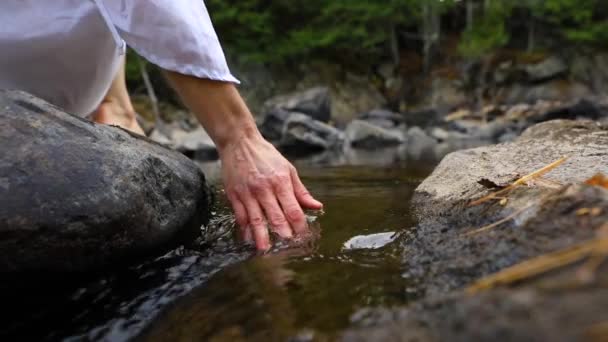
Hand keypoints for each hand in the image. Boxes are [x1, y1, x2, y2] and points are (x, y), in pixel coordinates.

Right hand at [220, 133, 322, 249]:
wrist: (239, 142)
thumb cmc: (266, 155)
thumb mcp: (288, 169)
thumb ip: (301, 191)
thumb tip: (317, 206)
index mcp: (280, 181)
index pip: (293, 208)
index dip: (299, 225)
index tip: (303, 236)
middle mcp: (264, 188)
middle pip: (275, 216)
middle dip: (282, 233)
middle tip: (287, 246)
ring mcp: (248, 193)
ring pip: (255, 219)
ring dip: (261, 235)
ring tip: (265, 249)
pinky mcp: (234, 195)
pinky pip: (240, 216)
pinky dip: (245, 229)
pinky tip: (249, 238)